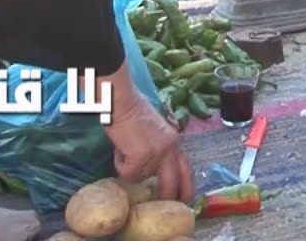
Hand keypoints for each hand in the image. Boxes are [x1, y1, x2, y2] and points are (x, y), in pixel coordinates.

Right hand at [100, 63, 192, 202]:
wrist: (121, 100)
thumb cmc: (132, 109)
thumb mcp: (155, 129)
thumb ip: (159, 146)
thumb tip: (152, 164)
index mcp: (175, 142)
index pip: (186, 170)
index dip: (186, 187)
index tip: (185, 200)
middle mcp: (171, 149)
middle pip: (172, 184)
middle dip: (167, 198)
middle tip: (159, 206)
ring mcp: (157, 154)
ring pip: (140, 177)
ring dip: (129, 168)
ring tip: (124, 147)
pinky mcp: (141, 158)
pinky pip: (126, 173)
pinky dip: (119, 164)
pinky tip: (119, 147)